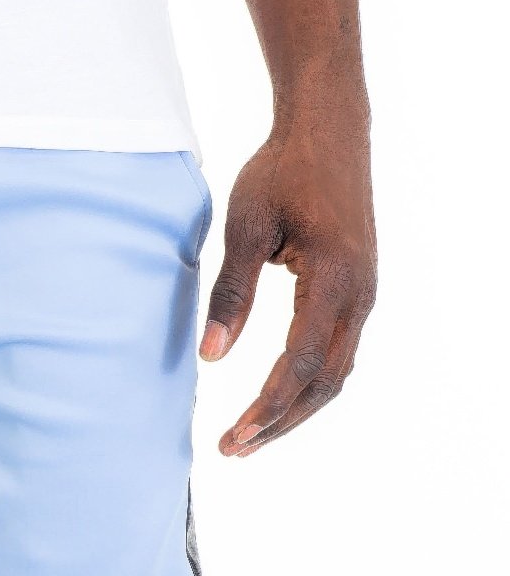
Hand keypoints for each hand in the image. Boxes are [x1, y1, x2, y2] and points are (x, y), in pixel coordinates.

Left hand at [200, 111, 376, 456]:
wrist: (328, 127)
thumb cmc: (282, 169)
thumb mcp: (245, 227)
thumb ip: (230, 293)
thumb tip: (211, 357)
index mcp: (333, 279)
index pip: (298, 365)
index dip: (265, 408)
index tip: (233, 437)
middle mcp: (360, 294)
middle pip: (323, 384)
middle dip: (278, 423)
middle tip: (233, 449)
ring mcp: (365, 293)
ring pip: (335, 373)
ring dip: (294, 410)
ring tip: (250, 436)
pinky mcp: (359, 290)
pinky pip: (339, 352)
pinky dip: (308, 384)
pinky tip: (278, 399)